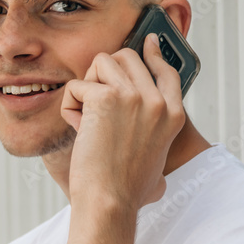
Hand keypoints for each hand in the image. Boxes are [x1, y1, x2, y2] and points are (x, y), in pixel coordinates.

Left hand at [59, 33, 185, 212]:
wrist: (109, 202)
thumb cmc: (126, 193)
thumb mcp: (157, 165)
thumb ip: (156, 149)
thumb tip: (159, 183)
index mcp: (174, 115)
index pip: (166, 70)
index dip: (154, 53)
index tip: (147, 41)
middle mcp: (157, 101)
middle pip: (127, 57)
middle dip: (104, 74)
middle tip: (95, 103)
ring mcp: (132, 96)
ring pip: (101, 63)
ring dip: (87, 88)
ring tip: (88, 120)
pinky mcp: (104, 98)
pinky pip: (77, 86)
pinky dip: (70, 108)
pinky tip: (79, 131)